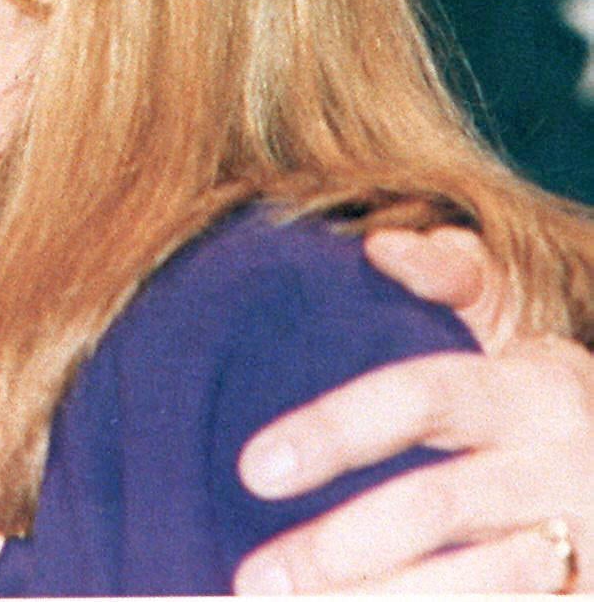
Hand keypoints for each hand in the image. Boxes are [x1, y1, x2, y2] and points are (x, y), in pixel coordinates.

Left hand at [231, 230, 593, 592]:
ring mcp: (591, 546)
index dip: (337, 429)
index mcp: (536, 389)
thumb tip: (381, 247)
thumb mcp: (522, 331)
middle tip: (253, 580)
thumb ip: (456, 280)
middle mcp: (569, 468)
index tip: (254, 468)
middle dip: (341, 548)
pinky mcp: (591, 601)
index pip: (422, 398)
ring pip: (480, 589)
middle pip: (438, 505)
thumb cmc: (553, 404)